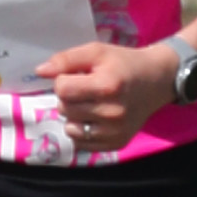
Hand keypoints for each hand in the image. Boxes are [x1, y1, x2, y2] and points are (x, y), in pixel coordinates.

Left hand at [35, 39, 176, 151]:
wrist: (157, 81)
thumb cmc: (124, 63)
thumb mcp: (97, 52)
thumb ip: (66, 59)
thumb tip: (39, 71)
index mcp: (106, 86)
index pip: (62, 89)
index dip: (64, 80)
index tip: (78, 76)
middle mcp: (111, 113)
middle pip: (64, 109)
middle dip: (69, 97)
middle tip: (85, 90)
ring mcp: (115, 132)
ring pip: (70, 128)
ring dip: (73, 116)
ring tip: (89, 105)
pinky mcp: (117, 144)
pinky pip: (81, 144)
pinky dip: (81, 132)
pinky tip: (93, 119)